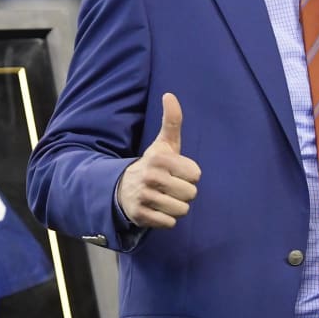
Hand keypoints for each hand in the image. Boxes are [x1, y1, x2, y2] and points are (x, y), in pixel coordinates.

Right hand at [117, 93, 201, 227]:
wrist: (122, 188)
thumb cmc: (153, 165)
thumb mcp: (163, 144)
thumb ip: (172, 121)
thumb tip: (169, 94)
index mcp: (159, 159)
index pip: (196, 174)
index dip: (189, 175)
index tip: (175, 172)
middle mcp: (150, 177)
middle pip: (191, 194)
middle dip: (184, 193)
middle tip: (169, 187)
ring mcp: (143, 197)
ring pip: (181, 210)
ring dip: (176, 207)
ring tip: (163, 198)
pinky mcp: (140, 216)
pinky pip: (169, 223)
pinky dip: (166, 219)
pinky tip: (156, 209)